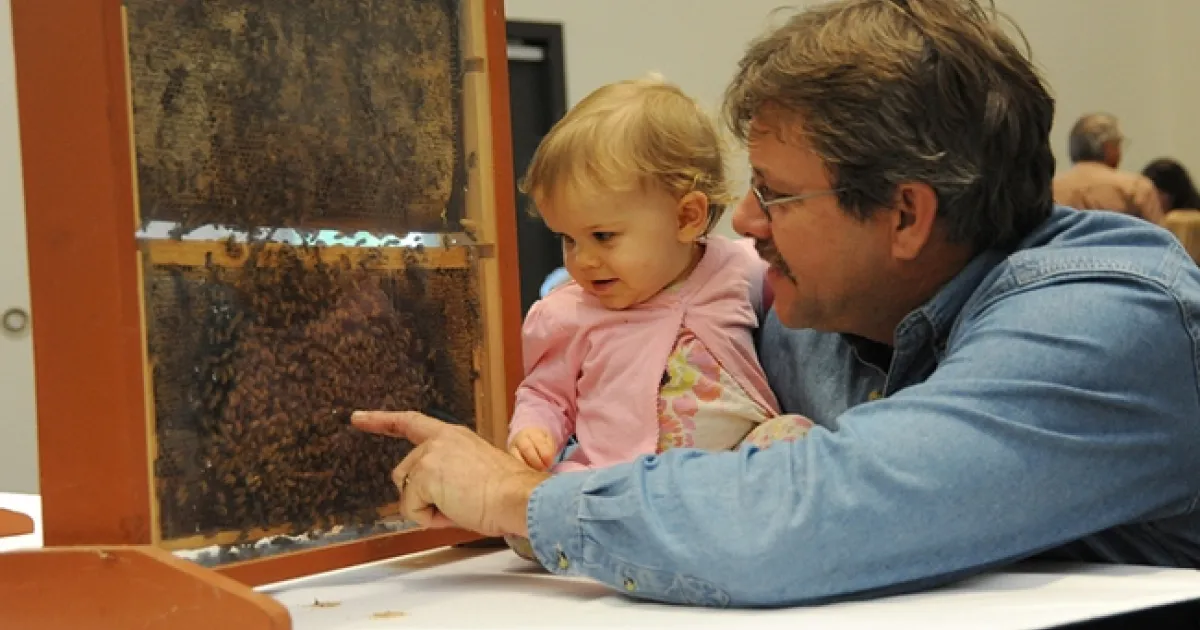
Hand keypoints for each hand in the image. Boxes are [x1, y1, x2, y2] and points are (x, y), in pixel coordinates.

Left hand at [351, 410, 549, 537]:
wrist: (518, 497)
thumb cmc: (506, 492)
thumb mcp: (473, 473)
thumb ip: (447, 474)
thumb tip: (432, 498)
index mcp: (453, 436)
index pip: (411, 423)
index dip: (381, 421)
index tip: (358, 418)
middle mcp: (439, 439)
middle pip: (404, 474)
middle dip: (422, 496)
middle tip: (459, 503)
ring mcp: (429, 455)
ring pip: (407, 493)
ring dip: (428, 508)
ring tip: (461, 505)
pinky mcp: (424, 474)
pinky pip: (412, 509)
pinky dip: (430, 519)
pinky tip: (455, 510)